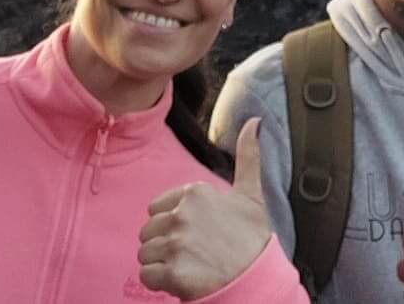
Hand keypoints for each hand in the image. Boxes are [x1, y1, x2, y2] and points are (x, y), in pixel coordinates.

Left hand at [138, 118, 273, 300]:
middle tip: (191, 254)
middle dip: (164, 245)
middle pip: (148, 231)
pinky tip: (181, 280)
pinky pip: (146, 275)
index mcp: (196, 192)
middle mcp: (182, 214)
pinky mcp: (172, 272)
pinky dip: (160, 282)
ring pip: (145, 253)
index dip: (173, 225)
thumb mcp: (251, 195)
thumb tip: (256, 121)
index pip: (156, 209)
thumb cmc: (254, 240)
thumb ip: (248, 156)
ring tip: (188, 266)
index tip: (195, 235)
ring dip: (161, 264)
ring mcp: (176, 243)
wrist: (258, 281)